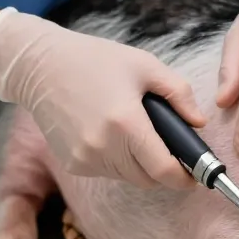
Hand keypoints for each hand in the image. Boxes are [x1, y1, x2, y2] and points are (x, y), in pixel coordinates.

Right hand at [0, 8, 204, 189]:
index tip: (195, 176)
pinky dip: (116, 160)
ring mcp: (86, 158)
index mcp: (126, 123)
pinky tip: (108, 133)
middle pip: (148, 179)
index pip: (164, 170)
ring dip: (138, 164)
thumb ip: (179, 93)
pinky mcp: (73, 164)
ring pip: (128, 177)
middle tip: (167, 147)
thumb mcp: (144, 65)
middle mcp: (104, 147)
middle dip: (163, 169)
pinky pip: (106, 171)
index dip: (185, 178)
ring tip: (133, 131)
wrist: (40, 66)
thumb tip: (198, 123)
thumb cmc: (94, 60)